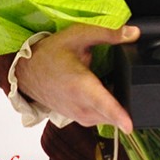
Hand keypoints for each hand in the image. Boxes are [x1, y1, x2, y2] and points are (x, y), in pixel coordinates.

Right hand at [14, 24, 139, 132]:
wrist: (26, 72)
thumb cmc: (49, 54)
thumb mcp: (77, 36)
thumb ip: (106, 33)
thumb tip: (133, 33)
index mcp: (80, 86)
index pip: (102, 104)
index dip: (118, 116)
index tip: (129, 126)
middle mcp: (80, 106)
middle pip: (112, 113)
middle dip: (126, 103)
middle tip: (127, 84)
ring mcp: (79, 116)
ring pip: (108, 118)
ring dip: (115, 105)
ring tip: (110, 84)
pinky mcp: (79, 119)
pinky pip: (100, 118)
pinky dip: (106, 108)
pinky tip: (103, 91)